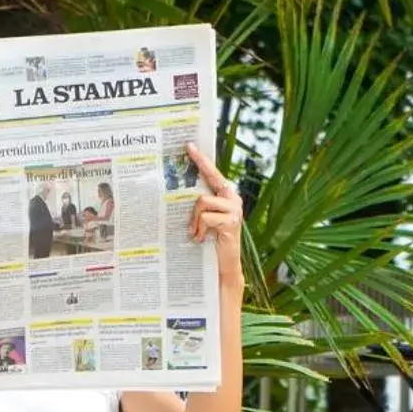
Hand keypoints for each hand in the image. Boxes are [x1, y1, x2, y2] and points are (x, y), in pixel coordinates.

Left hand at [186, 145, 243, 285]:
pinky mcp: (231, 222)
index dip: (201, 159)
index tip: (189, 146)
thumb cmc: (210, 242)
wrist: (223, 265)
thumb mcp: (202, 220)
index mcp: (225, 196)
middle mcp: (232, 199)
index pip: (212, 173)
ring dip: (195, 219)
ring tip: (197, 233)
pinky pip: (206, 217)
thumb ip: (198, 206)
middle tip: (187, 157)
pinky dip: (199, 229)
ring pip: (202, 202)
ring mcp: (233, 209)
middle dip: (198, 175)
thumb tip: (178, 193)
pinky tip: (201, 238)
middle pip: (209, 182)